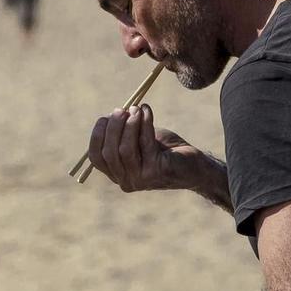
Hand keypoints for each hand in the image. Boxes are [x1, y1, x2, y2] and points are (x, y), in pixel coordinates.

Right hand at [81, 105, 202, 192]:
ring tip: (136, 109)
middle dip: (113, 127)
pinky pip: (146, 143)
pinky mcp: (158, 171)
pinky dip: (145, 122)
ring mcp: (142, 179)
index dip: (97, 136)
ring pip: (125, 149)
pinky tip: (147, 110)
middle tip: (121, 109)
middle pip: (109, 153)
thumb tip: (112, 114)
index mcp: (117, 175)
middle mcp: (126, 181)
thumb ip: (123, 132)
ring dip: (129, 124)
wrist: (194, 165)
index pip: (97, 158)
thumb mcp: (138, 141)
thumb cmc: (164, 150)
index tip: (104, 117)